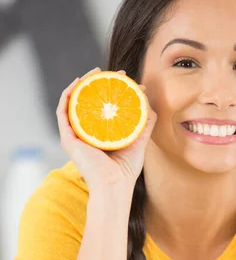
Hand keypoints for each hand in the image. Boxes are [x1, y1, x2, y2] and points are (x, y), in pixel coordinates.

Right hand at [56, 67, 156, 191]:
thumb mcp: (139, 141)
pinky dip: (67, 96)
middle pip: (89, 102)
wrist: (114, 186)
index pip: (104, 107)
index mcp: (100, 134)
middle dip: (99, 84)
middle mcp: (86, 134)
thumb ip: (145, 124)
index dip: (113, 91)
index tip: (127, 80)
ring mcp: (75, 136)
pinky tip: (77, 83)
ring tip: (94, 73)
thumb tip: (149, 105)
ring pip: (74, 103)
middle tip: (114, 73)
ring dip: (82, 85)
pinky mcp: (67, 139)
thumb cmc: (126, 170)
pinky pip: (63, 112)